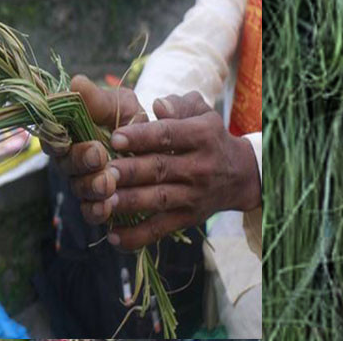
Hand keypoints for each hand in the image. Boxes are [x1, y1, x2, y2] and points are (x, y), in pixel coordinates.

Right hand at [40, 74, 146, 222]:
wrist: (160, 147)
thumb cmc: (132, 120)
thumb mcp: (120, 104)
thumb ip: (98, 99)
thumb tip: (76, 82)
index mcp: (70, 133)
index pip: (52, 135)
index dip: (56, 137)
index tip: (68, 135)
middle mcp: (72, 160)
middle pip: (65, 164)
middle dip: (81, 161)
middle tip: (99, 156)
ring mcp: (84, 183)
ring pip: (79, 189)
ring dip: (91, 187)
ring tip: (108, 184)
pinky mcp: (99, 204)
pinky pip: (91, 212)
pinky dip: (97, 211)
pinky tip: (108, 208)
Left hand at [104, 95, 261, 250]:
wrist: (240, 175)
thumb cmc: (210, 137)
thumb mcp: (202, 113)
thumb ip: (179, 105)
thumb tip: (158, 105)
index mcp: (202, 135)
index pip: (168, 135)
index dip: (141, 137)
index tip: (115, 138)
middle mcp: (199, 167)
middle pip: (160, 168)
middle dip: (130, 171)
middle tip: (102, 172)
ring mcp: (193, 195)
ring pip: (158, 199)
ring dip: (130, 202)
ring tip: (103, 202)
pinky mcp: (188, 218)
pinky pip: (160, 229)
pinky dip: (137, 236)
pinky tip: (113, 236)